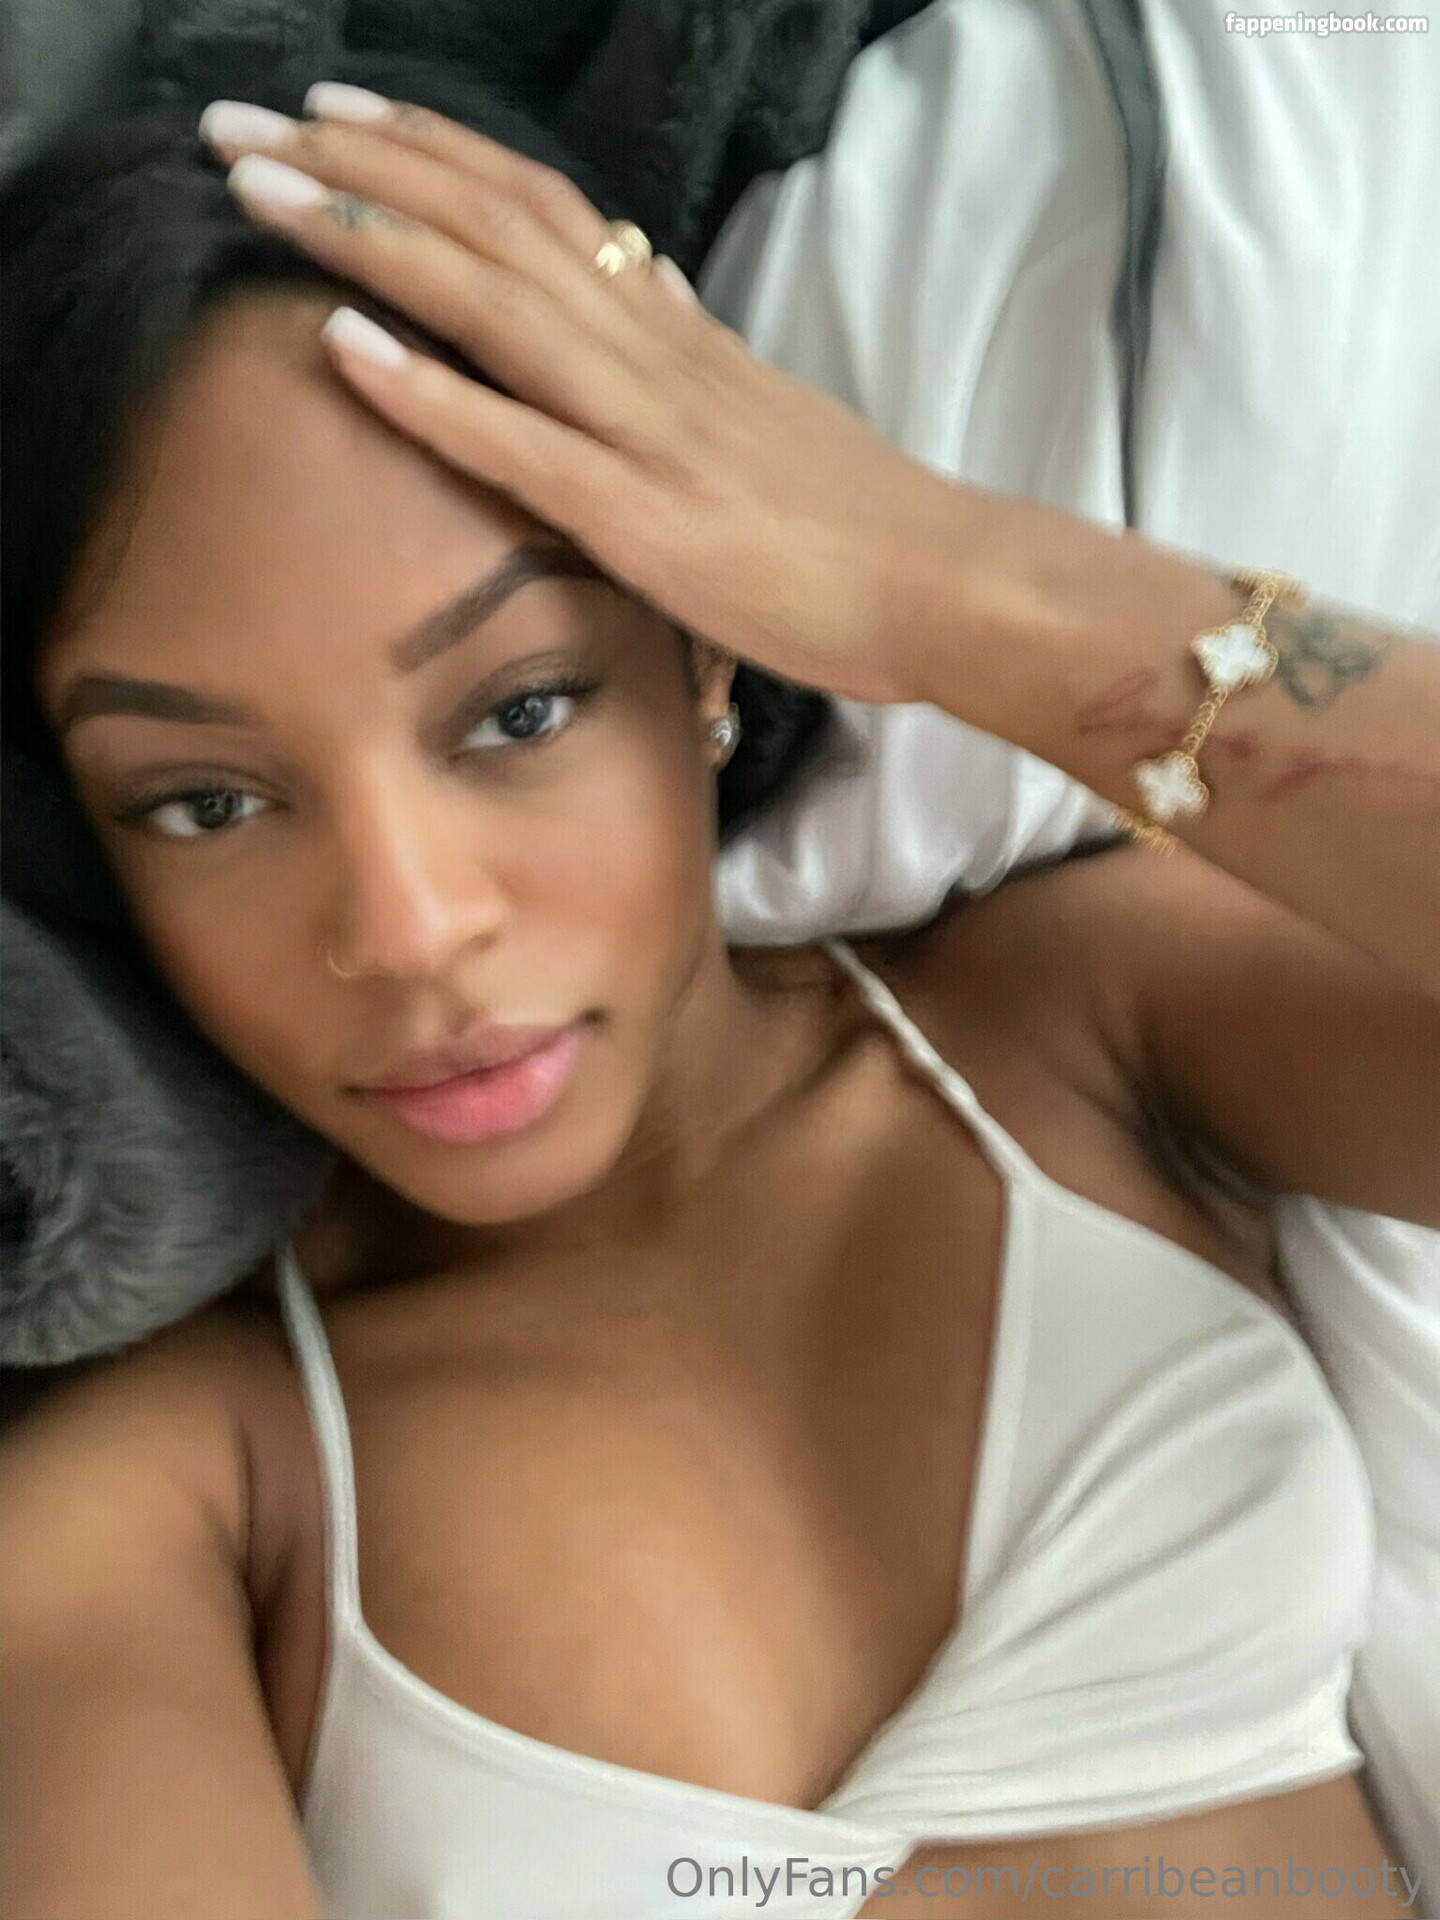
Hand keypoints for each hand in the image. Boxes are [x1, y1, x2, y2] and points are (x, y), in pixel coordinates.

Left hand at [199, 90, 976, 708]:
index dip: (432, 155)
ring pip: (492, 302)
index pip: (538, 209)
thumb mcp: (764, 410)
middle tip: (238, 123)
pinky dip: (427, 387)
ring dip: (364, 238)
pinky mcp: (646, 518)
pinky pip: (521, 441)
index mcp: (673, 334)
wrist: (947, 584)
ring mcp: (645, 430)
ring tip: (256, 189)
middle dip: (356, 167)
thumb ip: (690, 354)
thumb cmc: (859, 518)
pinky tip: (341, 343)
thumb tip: (644, 290)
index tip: (342, 116)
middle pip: (489, 226)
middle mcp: (651, 355)